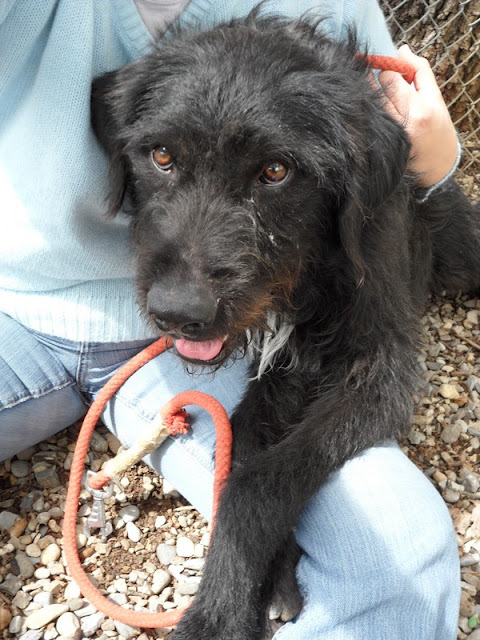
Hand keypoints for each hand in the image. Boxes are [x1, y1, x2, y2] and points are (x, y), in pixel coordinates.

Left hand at [378, 44, 457, 187]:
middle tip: (379, 83)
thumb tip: (401, 49)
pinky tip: (369, 113)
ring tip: (373, 98)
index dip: (386, 67)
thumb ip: (419, 72)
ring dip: (369, 95)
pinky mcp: (384, 146)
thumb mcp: (435, 98)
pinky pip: (370, 121)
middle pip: (381, 86)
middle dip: (377, 79)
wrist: (437, 166)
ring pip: (372, 102)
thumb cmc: (436, 128)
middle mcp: (408, 121)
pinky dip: (368, 113)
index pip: (395, 75)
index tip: (383, 67)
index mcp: (424, 106)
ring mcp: (394, 135)